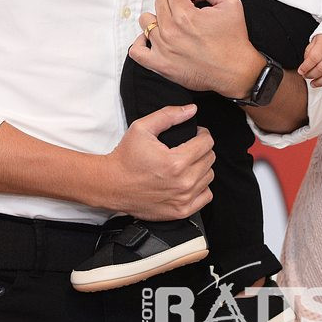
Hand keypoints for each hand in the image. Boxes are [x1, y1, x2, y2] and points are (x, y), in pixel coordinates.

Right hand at [102, 105, 214, 219]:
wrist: (111, 185)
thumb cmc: (125, 157)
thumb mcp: (142, 128)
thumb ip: (168, 115)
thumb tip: (191, 109)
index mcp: (176, 161)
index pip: (207, 143)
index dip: (203, 134)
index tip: (196, 134)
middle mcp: (183, 182)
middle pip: (210, 159)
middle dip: (202, 149)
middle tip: (190, 147)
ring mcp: (183, 199)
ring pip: (209, 176)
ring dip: (202, 167)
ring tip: (188, 163)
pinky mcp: (180, 211)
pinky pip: (206, 196)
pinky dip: (201, 187)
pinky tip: (189, 180)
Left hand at [128, 0, 264, 97]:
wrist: (235, 71)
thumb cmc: (234, 40)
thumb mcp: (231, 3)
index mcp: (185, 15)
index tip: (192, 7)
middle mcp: (171, 31)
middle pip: (159, 4)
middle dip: (172, 7)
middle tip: (185, 18)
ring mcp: (163, 48)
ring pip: (146, 21)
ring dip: (158, 21)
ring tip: (171, 27)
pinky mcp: (160, 65)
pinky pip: (136, 51)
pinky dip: (140, 43)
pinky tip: (151, 40)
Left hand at [298, 34, 321, 87]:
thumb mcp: (316, 40)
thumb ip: (309, 52)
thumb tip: (305, 66)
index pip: (313, 58)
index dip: (305, 67)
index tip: (300, 71)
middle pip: (321, 69)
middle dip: (311, 75)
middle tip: (306, 76)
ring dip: (320, 82)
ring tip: (313, 83)